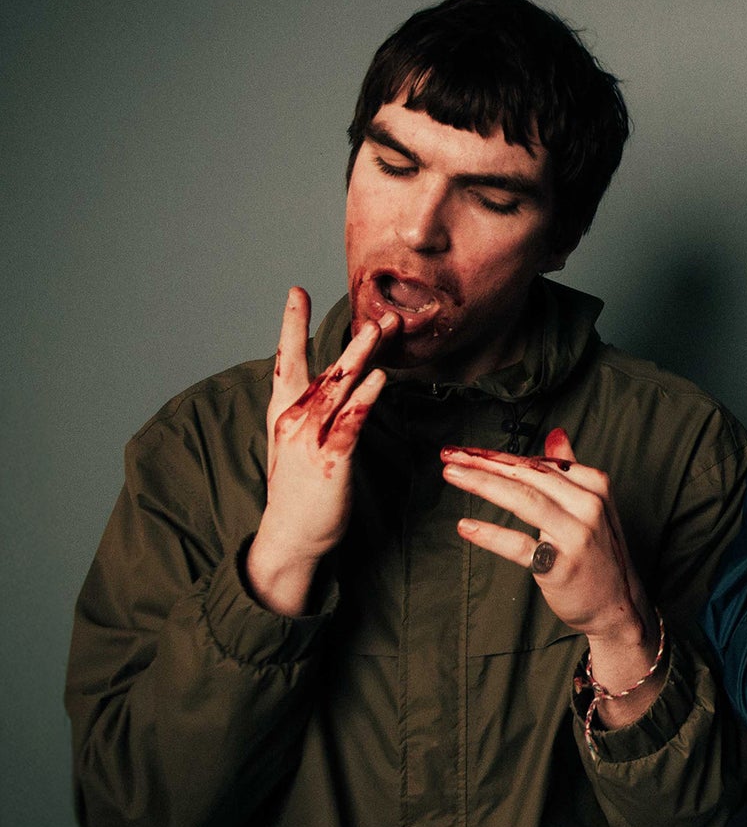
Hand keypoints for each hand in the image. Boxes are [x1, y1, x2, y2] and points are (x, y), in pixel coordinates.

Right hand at [248, 287, 393, 616]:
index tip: (296, 291)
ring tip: (381, 328)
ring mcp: (311, 438)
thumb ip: (314, 409)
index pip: (287, 359)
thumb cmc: (299, 487)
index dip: (291, 324)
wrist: (290, 535)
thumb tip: (339, 381)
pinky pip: (351, 422)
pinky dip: (365, 398)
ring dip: (363, 356)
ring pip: (340, 388)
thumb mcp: (297, 441)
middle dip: (350, 338)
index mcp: (284, 411)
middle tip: (373, 311)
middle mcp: (294, 419)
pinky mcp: (331, 460)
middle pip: (324, 368)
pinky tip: (380, 377)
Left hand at [441, 429, 649, 642]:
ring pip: (523, 500)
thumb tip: (556, 434)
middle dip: (484, 463)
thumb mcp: (592, 505)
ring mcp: (576, 535)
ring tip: (452, 475)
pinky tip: (466, 527)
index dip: (498, 456)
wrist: (618, 603)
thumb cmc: (599, 552)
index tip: (467, 451)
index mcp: (593, 485)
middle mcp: (588, 505)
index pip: (537, 464)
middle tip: (450, 455)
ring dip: (483, 484)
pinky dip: (490, 534)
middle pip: (528, 476)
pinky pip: (520, 545)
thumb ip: (570, 469)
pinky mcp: (561, 565)